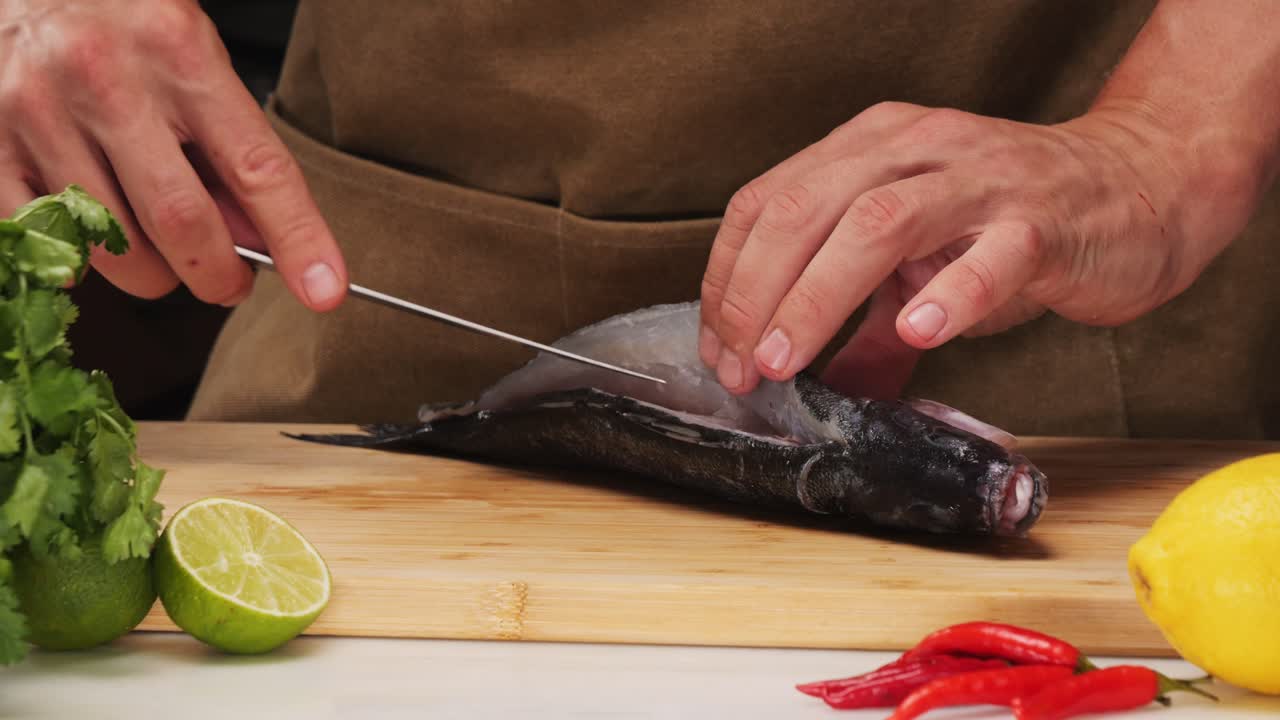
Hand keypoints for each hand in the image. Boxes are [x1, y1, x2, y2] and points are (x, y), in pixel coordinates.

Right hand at [0, 0, 346, 308]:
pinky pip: (44, 243)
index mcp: (179, 52)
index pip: (257, 168)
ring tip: (163, 250)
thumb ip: (228, 147)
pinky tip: (97, 232)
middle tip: (231, 282)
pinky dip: (82, 261)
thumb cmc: (123, 20)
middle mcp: (106, 80)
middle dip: (219, 276)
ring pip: (114, 247)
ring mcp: (37, 112)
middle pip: (181, 223)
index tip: (325, 289)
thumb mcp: (195, 59)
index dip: (298, 238)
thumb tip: (261, 241)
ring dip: (154, 274)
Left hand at [697, 100, 1263, 397]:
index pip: (769, 202)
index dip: (730, 279)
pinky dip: (949, 293)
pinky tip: (916, 331)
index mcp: (870, 150)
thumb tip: (820, 389)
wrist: (1138, 188)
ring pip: (878, 224)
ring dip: (818, 295)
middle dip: (757, 293)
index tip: (720, 349)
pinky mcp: (1044, 221)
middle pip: (807, 209)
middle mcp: (915, 149)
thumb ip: (866, 324)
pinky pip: (992, 254)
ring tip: (787, 359)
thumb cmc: (1015, 225)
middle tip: (743, 366)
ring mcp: (981, 179)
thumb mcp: (920, 265)